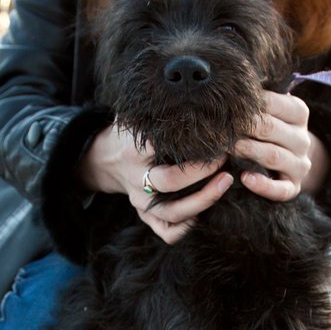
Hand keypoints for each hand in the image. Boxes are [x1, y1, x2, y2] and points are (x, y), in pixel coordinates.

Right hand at [78, 124, 233, 243]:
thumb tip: (193, 97)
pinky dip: (185, 230)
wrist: (105, 159)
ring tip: (225, 184)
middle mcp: (136, 179)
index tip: (214, 135)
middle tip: (225, 161)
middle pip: (170, 182)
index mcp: (133, 151)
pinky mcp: (145, 216)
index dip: (190, 142)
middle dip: (201, 173)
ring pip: (172, 213)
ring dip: (202, 201)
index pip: (160, 147)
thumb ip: (156, 111)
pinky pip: (166, 232)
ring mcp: (140, 201)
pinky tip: (204, 216)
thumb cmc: (131, 133)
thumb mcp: (137, 117)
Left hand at [235, 91, 329, 200]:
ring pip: (273, 156)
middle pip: (271, 129)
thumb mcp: (273, 112)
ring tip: (228, 148)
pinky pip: (280, 190)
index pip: (274, 103)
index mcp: (299, 113)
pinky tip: (246, 179)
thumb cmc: (273, 131)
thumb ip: (260, 99)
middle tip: (220, 127)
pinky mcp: (293, 188)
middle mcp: (302, 139)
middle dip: (244, 127)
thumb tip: (231, 83)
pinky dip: (263, 185)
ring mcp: (299, 165)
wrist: (294, 163)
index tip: (227, 102)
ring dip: (249, 151)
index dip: (250, 103)